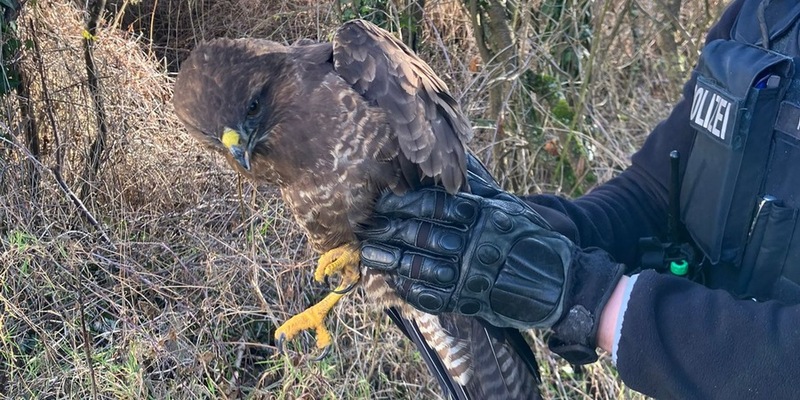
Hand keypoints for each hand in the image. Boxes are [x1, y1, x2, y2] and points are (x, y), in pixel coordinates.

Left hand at [358, 156, 624, 363]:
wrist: (562, 283)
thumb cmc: (533, 239)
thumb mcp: (510, 206)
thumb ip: (480, 188)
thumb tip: (456, 162)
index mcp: (483, 216)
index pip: (435, 206)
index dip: (405, 204)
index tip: (383, 202)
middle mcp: (475, 243)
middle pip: (423, 235)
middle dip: (391, 231)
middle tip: (366, 228)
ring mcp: (473, 274)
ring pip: (423, 266)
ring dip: (392, 261)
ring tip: (369, 256)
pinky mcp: (472, 300)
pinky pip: (435, 296)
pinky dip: (412, 290)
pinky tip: (395, 284)